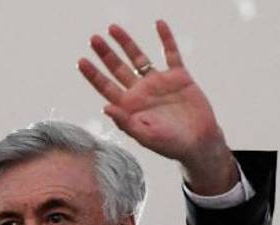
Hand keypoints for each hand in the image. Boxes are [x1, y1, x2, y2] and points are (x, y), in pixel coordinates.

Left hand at [78, 21, 236, 193]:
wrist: (199, 143)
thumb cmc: (170, 145)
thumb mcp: (145, 136)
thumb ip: (125, 122)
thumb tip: (105, 107)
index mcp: (129, 106)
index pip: (106, 87)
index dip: (93, 74)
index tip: (81, 61)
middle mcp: (141, 92)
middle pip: (118, 68)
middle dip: (106, 54)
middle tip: (94, 39)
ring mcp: (159, 83)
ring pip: (139, 58)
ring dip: (126, 43)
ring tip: (113, 28)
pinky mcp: (179, 77)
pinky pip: (171, 54)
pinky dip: (166, 39)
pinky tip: (158, 24)